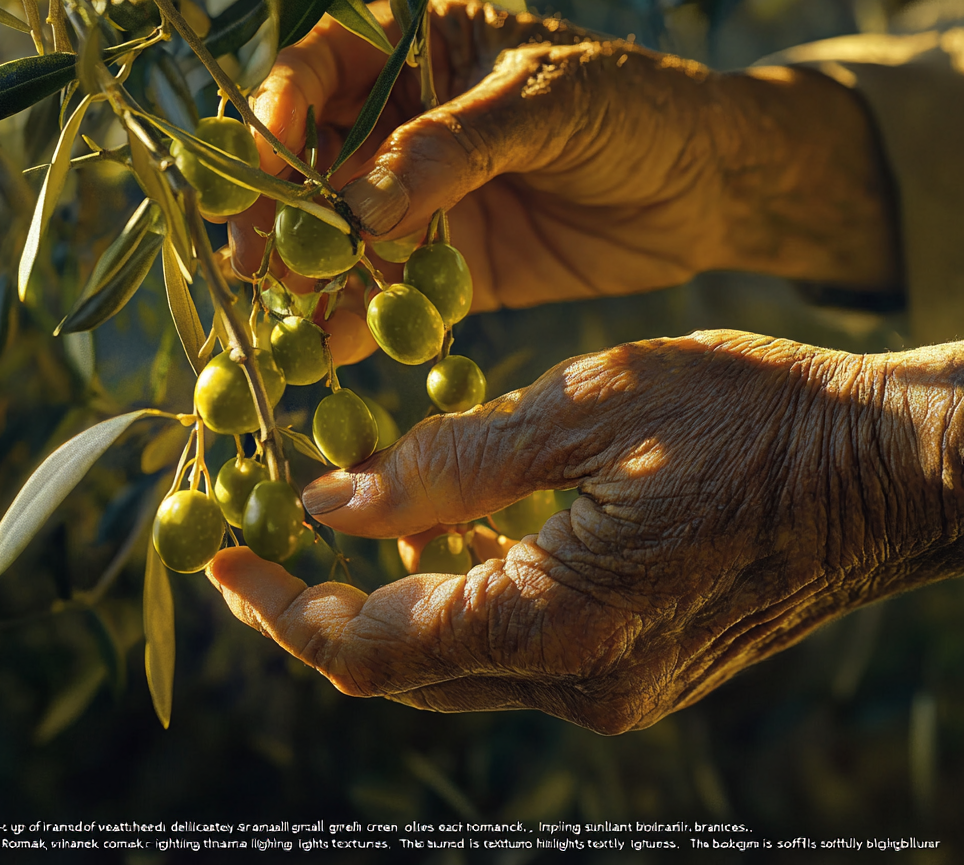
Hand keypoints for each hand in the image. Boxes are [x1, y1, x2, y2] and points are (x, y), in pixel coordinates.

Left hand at [208, 332, 960, 731]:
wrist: (877, 471)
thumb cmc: (748, 421)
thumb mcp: (583, 409)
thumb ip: (447, 468)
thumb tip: (333, 500)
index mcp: (555, 625)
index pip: (368, 647)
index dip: (279, 606)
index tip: (219, 555)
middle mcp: (576, 685)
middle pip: (400, 668)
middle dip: (317, 607)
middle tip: (262, 538)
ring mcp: (611, 688)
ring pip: (454, 660)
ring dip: (388, 601)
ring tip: (349, 521)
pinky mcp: (636, 670)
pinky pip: (512, 648)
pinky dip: (458, 598)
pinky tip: (449, 534)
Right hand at [240, 0, 897, 307]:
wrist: (706, 189)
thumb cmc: (638, 111)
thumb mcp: (550, 103)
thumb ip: (458, 144)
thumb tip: (360, 204)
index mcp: (423, 51)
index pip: (321, 66)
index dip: (278, 111)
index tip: (265, 169)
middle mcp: (407, 128)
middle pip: (311, 163)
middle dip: (276, 212)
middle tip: (252, 262)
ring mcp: (426, 204)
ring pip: (342, 238)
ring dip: (305, 278)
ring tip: (275, 317)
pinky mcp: (453, 269)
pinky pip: (391, 294)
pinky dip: (358, 323)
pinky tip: (327, 350)